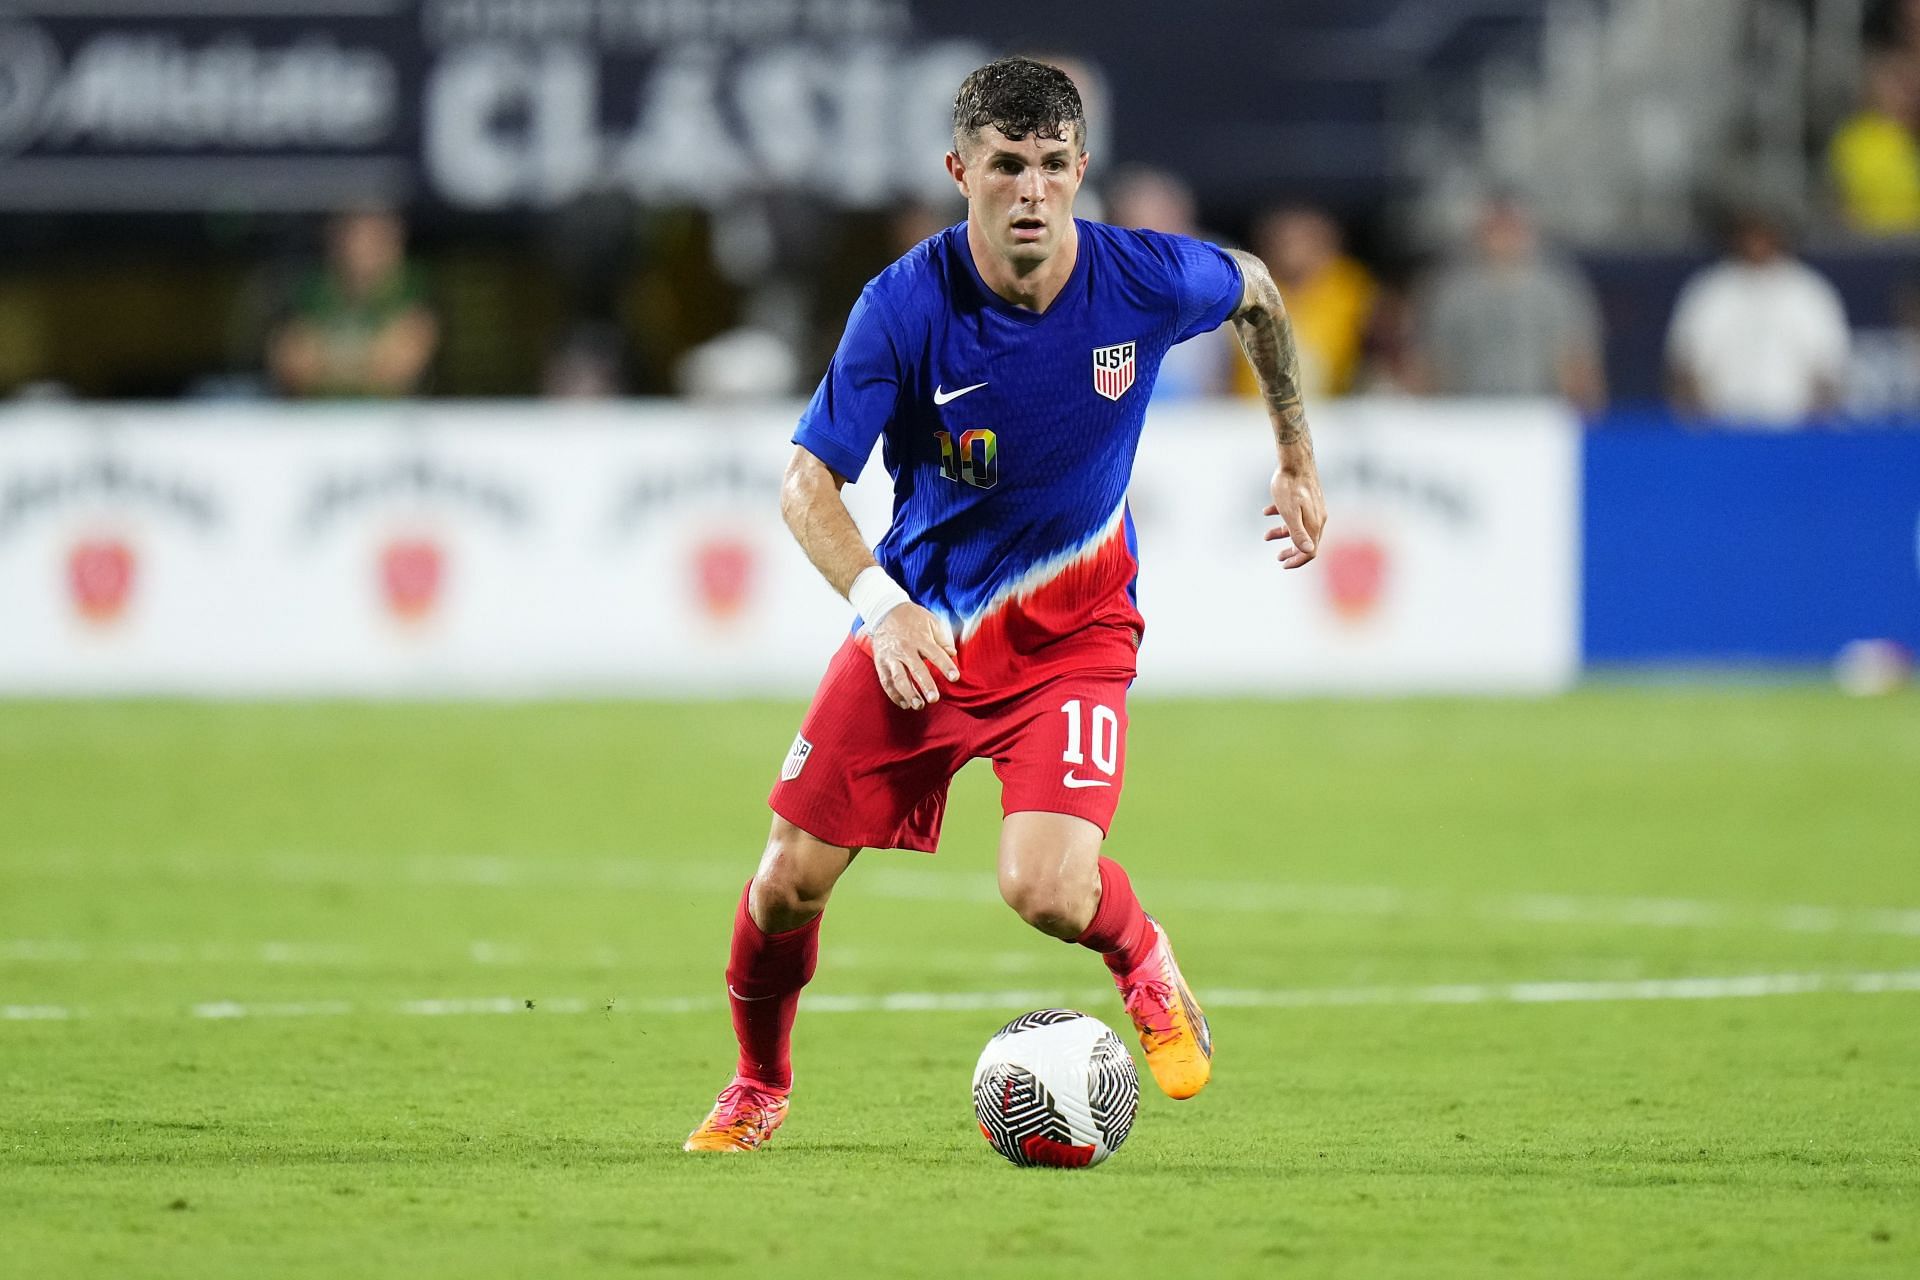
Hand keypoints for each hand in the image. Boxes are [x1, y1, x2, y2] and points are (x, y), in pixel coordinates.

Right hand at [868, 604, 958, 710]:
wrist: (885, 611)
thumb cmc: (913, 618)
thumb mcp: (931, 622)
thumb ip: (942, 639)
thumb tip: (953, 653)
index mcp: (920, 638)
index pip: (935, 654)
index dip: (945, 666)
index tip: (955, 677)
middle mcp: (905, 649)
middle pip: (916, 669)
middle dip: (925, 685)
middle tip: (934, 699)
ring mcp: (891, 656)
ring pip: (899, 678)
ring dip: (908, 693)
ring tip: (918, 705)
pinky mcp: (880, 662)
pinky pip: (886, 681)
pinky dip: (894, 694)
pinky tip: (904, 704)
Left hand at [1265, 455, 1327, 569]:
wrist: (1295, 459)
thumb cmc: (1290, 487)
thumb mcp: (1290, 513)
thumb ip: (1298, 533)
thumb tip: (1308, 552)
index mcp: (1315, 524)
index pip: (1310, 551)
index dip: (1298, 560)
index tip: (1283, 565)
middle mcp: (1318, 518)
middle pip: (1307, 541)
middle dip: (1292, 552)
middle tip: (1278, 558)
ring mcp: (1313, 508)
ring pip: (1300, 527)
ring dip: (1283, 534)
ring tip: (1267, 536)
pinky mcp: (1307, 499)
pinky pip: (1295, 512)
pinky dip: (1281, 516)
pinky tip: (1267, 511)